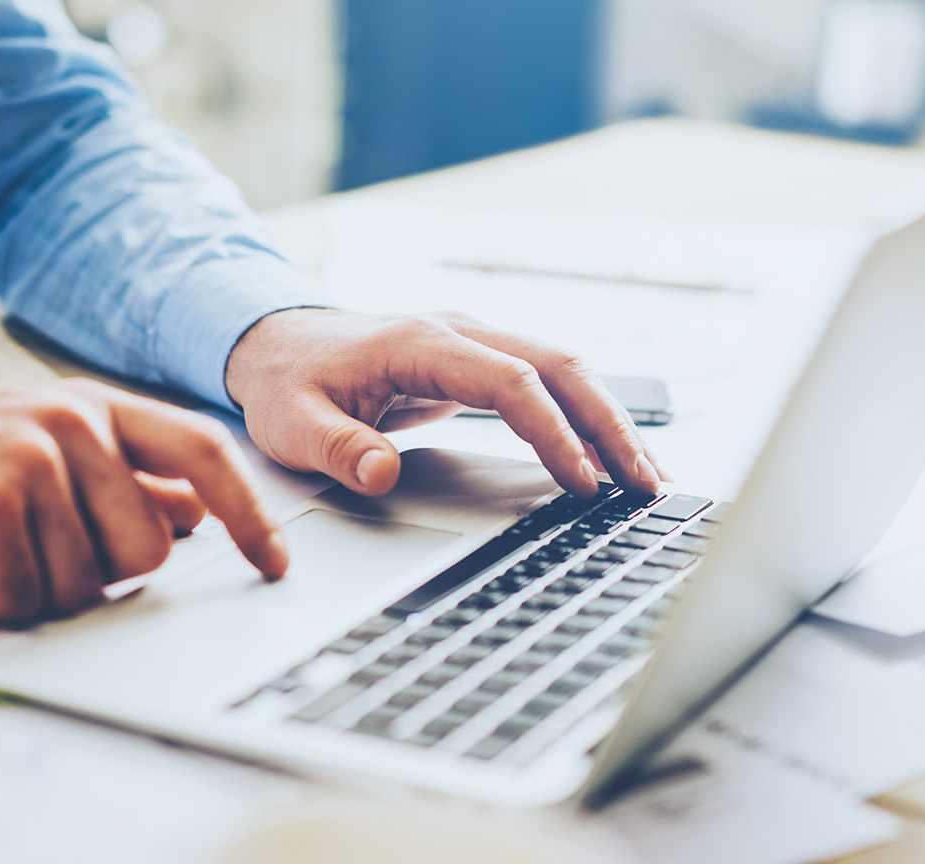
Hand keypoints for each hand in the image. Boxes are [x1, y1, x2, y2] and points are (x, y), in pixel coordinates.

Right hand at [0, 379, 285, 622]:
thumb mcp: (41, 452)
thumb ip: (121, 477)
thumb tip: (193, 512)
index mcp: (96, 408)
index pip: (203, 454)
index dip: (250, 513)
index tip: (274, 563)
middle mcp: (73, 422)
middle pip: (149, 547)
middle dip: (97, 572)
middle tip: (31, 549)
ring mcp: (32, 458)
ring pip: (90, 582)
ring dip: (37, 589)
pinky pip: (29, 598)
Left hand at [225, 309, 662, 497]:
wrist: (275, 340)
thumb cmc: (287, 381)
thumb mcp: (293, 423)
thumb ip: (337, 448)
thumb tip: (381, 473)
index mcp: (422, 342)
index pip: (511, 383)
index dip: (552, 432)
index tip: (582, 481)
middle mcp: (460, 332)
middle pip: (560, 367)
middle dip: (611, 425)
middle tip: (647, 484)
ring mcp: (474, 342)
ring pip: (564, 370)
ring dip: (610, 419)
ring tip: (648, 476)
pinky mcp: (478, 361)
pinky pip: (547, 383)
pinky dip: (585, 415)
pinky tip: (608, 454)